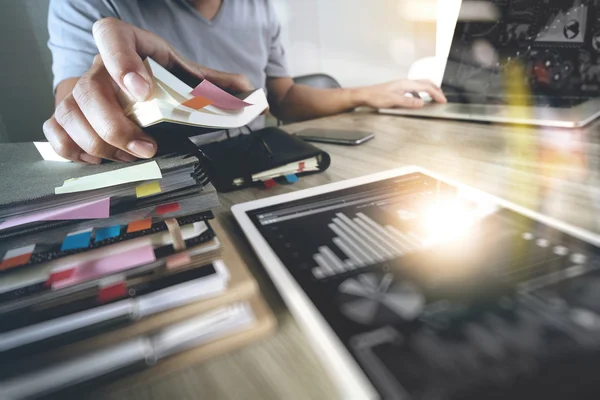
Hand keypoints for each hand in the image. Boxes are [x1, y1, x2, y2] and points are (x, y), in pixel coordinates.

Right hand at [44, 18, 253, 162]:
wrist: (136, 85)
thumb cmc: (164, 79)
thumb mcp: (191, 76)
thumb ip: (217, 83)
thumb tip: (249, 92)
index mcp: (131, 46)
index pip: (112, 34)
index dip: (121, 59)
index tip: (141, 91)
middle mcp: (99, 66)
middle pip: (89, 87)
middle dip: (115, 124)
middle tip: (145, 148)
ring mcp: (79, 89)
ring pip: (69, 112)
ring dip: (98, 143)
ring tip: (128, 158)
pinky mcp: (67, 113)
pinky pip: (55, 128)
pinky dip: (72, 148)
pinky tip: (98, 158)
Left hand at [354, 79, 446, 108]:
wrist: (365, 95)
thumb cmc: (377, 97)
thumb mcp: (394, 101)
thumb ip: (409, 102)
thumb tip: (422, 103)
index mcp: (407, 84)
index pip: (426, 87)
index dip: (436, 94)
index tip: (443, 101)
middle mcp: (406, 82)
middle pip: (426, 83)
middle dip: (436, 90)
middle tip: (442, 98)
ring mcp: (402, 85)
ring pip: (420, 85)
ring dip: (429, 91)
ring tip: (434, 98)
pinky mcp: (399, 88)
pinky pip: (414, 90)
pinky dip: (420, 94)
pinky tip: (418, 101)